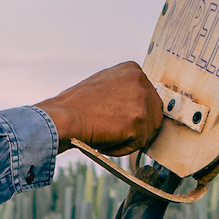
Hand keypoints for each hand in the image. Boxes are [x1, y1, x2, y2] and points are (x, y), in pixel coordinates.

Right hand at [36, 61, 160, 153]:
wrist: (64, 118)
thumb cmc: (77, 106)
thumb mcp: (104, 85)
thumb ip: (124, 90)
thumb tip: (137, 106)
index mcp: (132, 69)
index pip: (148, 98)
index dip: (133, 115)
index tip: (116, 119)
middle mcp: (141, 80)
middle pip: (154, 114)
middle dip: (137, 129)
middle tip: (114, 132)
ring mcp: (141, 99)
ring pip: (148, 131)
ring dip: (129, 139)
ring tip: (106, 134)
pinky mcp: (139, 120)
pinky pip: (138, 144)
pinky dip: (122, 148)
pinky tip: (104, 140)